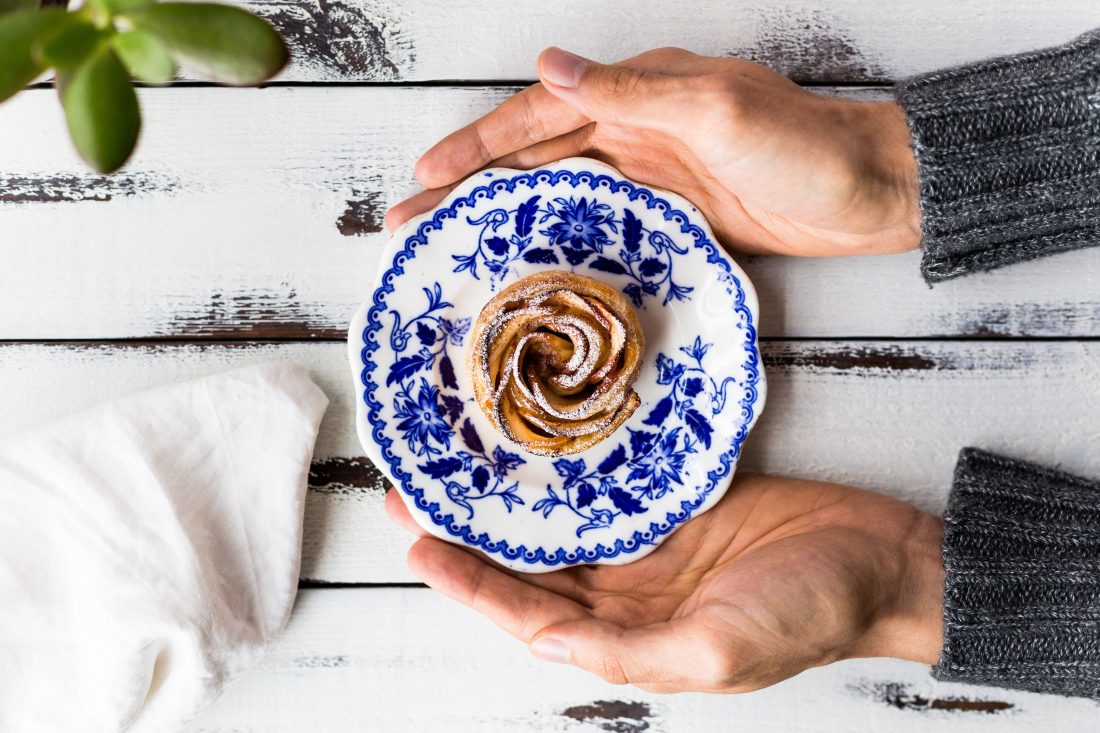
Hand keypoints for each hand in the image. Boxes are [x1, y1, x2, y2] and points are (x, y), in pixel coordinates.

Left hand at [385, 473, 944, 692]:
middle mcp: (628, 597)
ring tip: (455, 467)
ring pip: (557, 528)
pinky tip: (530, 449)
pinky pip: (604, 489)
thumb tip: (548, 647)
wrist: (884, 559)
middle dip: (469, 538)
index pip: (527, 615)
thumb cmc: (811, 610)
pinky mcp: (674, 504)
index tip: (419, 544)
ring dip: (507, 503)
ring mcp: (649, 547)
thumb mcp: (719, 649)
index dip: (468, 583)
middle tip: (415, 494)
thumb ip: (630, 654)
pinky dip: (563, 475)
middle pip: (528, 570)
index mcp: (629, 640)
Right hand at [387, 47, 920, 256]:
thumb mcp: (714, 112)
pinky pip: (598, 223)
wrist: (870, 193)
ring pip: (558, 192)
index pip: (538, 113)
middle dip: (470, 185)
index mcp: (639, 92)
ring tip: (453, 246)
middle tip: (413, 222)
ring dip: (504, 215)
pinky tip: (530, 261)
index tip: (424, 173)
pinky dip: (557, 239)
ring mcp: (652, 174)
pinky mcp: (672, 214)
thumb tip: (550, 64)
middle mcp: (636, 128)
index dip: (477, 143)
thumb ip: (631, 94)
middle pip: (533, 156)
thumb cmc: (805, 147)